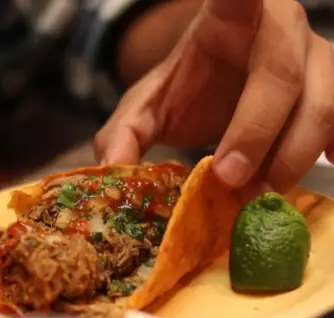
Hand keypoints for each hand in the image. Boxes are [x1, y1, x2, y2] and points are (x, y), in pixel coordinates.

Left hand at [94, 0, 333, 195]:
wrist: (216, 89)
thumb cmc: (184, 89)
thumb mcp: (147, 108)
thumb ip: (125, 132)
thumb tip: (111, 168)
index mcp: (232, 16)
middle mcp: (282, 30)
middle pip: (282, 77)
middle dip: (255, 135)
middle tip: (228, 180)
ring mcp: (316, 60)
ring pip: (321, 108)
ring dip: (288, 159)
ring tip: (254, 194)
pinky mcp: (332, 93)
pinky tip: (324, 166)